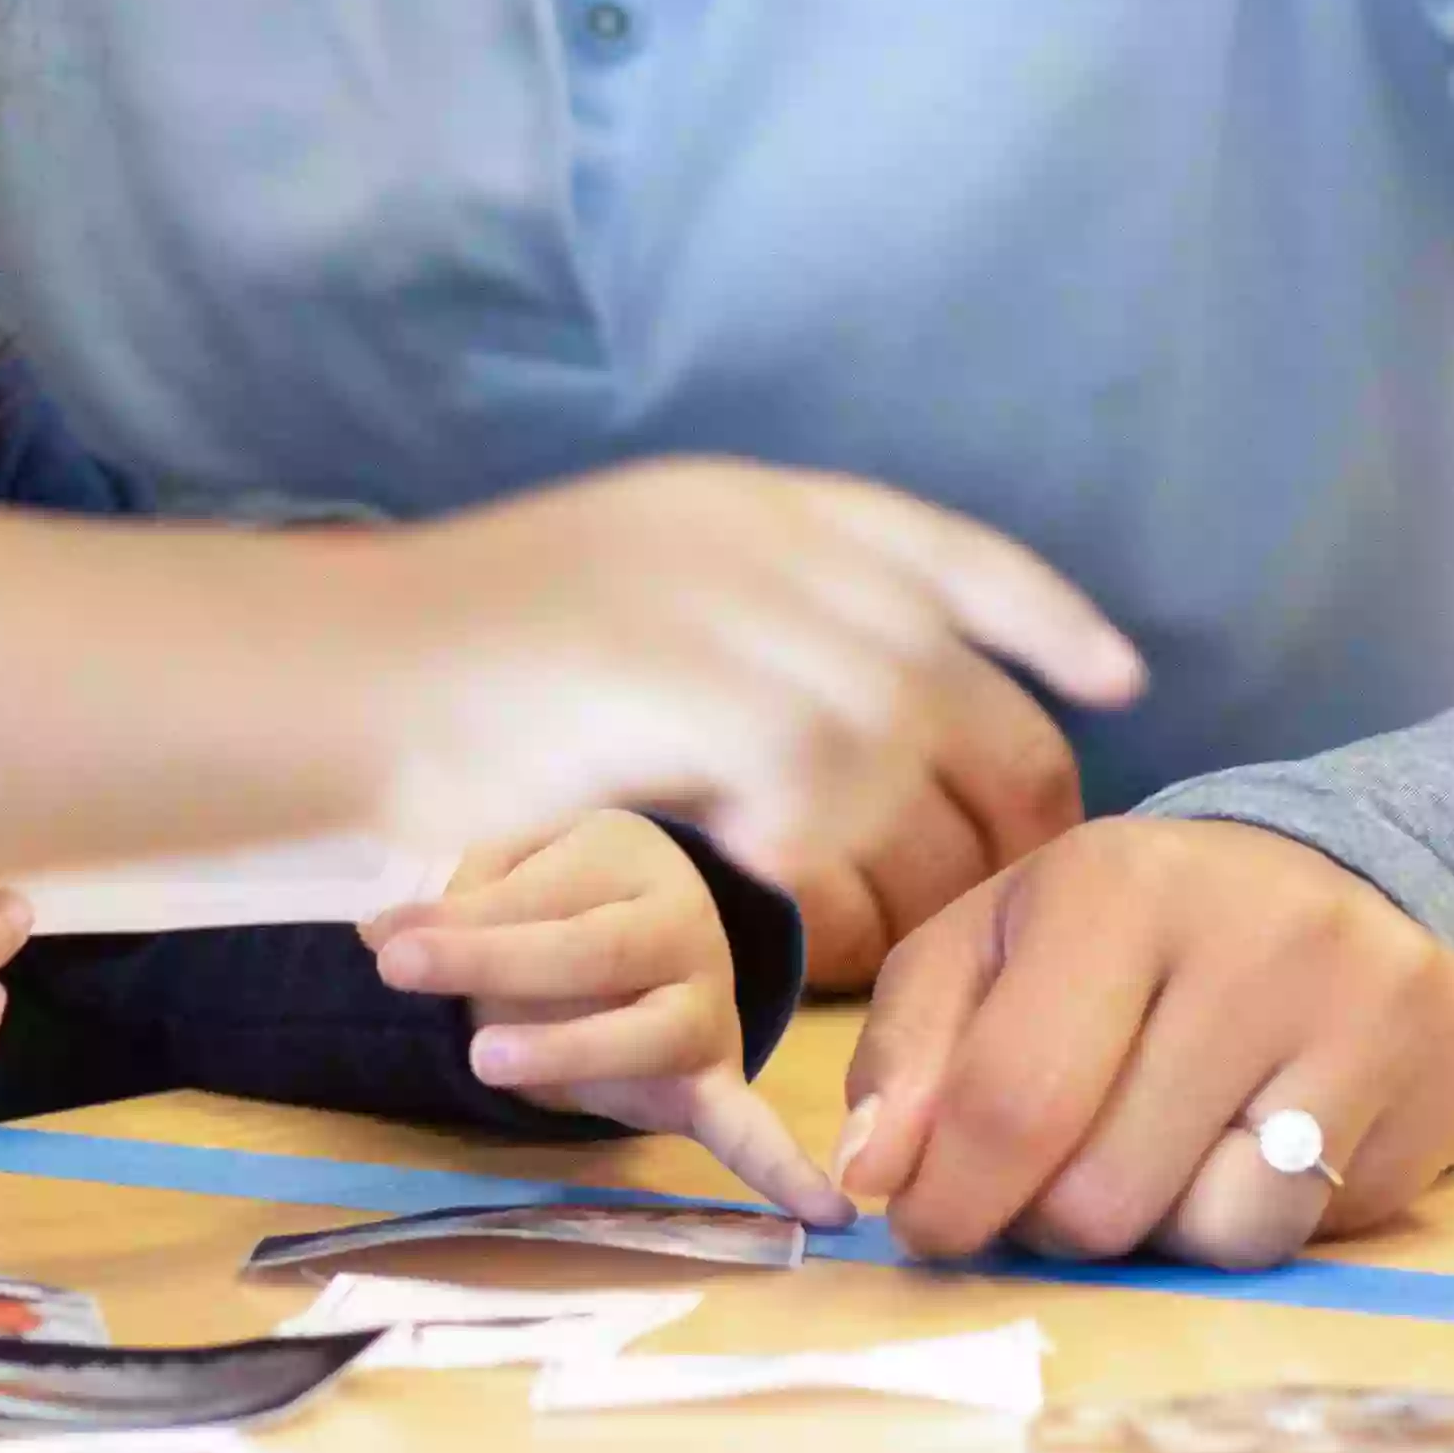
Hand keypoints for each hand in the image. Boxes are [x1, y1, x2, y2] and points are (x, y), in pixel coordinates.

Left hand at [365, 812, 829, 1220]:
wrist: (667, 906)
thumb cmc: (572, 889)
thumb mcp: (520, 865)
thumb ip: (461, 900)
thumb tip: (381, 937)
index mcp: (632, 860)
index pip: (543, 895)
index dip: (462, 921)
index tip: (384, 945)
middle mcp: (685, 931)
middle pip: (592, 951)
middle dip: (495, 962)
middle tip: (403, 972)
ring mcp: (706, 1011)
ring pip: (646, 1035)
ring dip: (567, 1050)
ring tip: (483, 1062)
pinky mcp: (711, 1081)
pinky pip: (749, 1126)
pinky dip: (782, 1170)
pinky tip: (823, 1212)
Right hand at [375, 460, 1143, 987]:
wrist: (333, 683)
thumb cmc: (452, 663)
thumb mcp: (626, 591)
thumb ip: (749, 620)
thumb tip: (873, 705)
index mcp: (749, 506)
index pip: (951, 547)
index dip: (1048, 618)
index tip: (1120, 679)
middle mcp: (768, 549)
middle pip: (963, 686)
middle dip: (1010, 803)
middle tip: (1007, 896)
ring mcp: (746, 620)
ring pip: (911, 774)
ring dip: (915, 876)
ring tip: (886, 947)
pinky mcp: (719, 711)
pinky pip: (832, 825)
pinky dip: (824, 887)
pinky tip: (783, 918)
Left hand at [828, 817, 1453, 1269]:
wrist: (1337, 883)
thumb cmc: (1128, 932)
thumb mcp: (991, 948)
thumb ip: (909, 1053)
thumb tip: (870, 1174)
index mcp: (1115, 884)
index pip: (1011, 1099)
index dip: (951, 1198)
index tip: (929, 1225)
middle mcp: (1254, 935)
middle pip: (1104, 1193)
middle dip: (1047, 1221)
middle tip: (1049, 1182)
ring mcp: (1364, 1006)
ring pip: (1210, 1234)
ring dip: (1152, 1234)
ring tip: (1153, 1153)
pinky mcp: (1443, 1073)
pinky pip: (1301, 1237)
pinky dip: (1243, 1225)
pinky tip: (1243, 1152)